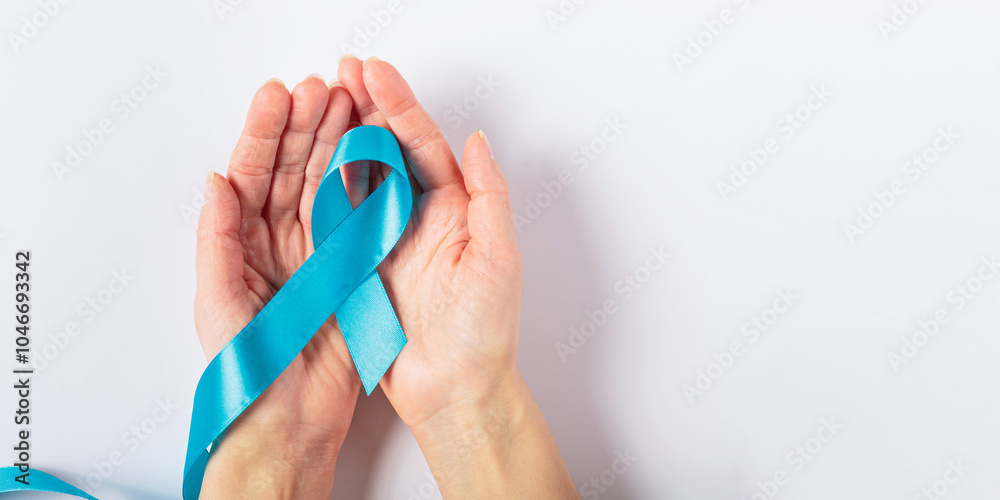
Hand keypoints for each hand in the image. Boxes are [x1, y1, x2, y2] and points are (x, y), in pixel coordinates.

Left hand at [194, 75, 361, 497]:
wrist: (291, 418)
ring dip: (337, 143)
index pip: (252, 174)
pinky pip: (359, 217)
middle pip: (293, 169)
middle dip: (307, 126)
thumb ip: (216, 239)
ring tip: (350, 104)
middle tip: (324, 87)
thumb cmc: (248, 366)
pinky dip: (366, 183)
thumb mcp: (217, 301)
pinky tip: (373, 152)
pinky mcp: (352, 267)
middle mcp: (280, 240)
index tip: (278, 96)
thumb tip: (216, 181)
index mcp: (242, 242)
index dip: (264, 132)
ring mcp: (318, 251)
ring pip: (328, 184)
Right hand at [336, 56, 576, 497]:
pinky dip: (322, 186)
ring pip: (358, 176)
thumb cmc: (485, 332)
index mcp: (454, 209)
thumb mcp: (498, 260)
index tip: (372, 72)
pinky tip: (305, 161)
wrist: (453, 391)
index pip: (421, 143)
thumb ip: (489, 198)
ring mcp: (385, 241)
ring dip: (339, 138)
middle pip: (387, 149)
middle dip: (364, 107)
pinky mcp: (359, 267)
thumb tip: (477, 140)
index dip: (398, 104)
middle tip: (337, 73)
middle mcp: (418, 218)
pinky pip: (336, 219)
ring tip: (316, 102)